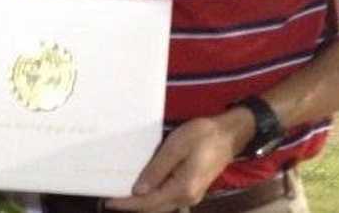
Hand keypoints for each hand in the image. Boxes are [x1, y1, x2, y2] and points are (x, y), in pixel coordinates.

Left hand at [105, 109, 250, 211]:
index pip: (148, 203)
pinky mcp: (191, 189)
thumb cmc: (202, 135)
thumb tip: (138, 190)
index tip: (108, 201)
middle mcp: (187, 197)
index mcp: (182, 189)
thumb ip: (157, 169)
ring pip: (161, 206)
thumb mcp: (176, 147)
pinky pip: (167, 198)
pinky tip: (142, 188)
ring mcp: (190, 195)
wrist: (229, 134)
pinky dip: (152, 198)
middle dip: (132, 206)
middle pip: (154, 208)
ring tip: (122, 194)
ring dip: (142, 203)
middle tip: (110, 199)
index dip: (127, 203)